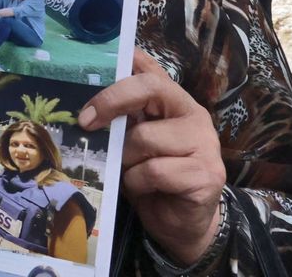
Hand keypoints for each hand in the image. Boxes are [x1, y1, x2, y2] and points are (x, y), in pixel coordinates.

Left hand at [80, 51, 226, 266]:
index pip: (151, 70)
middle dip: (111, 101)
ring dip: (126, 159)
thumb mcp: (132, 143)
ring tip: (131, 172)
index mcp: (176, 103)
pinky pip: (153, 170)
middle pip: (149, 88)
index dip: (123, 66)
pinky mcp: (205, 175)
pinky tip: (146, 189)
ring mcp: (205, 145)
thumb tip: (85, 100)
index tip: (92, 74)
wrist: (181, 224)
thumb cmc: (151, 178)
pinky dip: (137, 182)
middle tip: (85, 121)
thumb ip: (123, 118)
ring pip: (144, 137)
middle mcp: (195, 117)